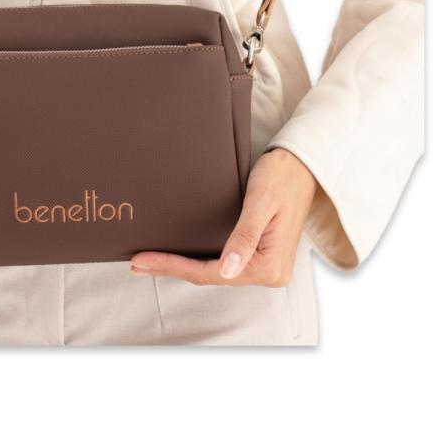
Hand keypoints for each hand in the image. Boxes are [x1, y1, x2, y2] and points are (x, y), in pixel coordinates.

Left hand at [129, 148, 317, 285]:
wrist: (303, 165)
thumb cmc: (282, 178)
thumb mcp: (260, 204)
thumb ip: (243, 237)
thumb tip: (228, 270)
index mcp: (269, 267)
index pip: (211, 273)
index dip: (174, 267)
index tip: (143, 262)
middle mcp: (270, 274)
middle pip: (210, 276)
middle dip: (173, 269)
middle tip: (138, 264)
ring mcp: (266, 266)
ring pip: (216, 272)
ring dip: (184, 266)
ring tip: (151, 261)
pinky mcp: (261, 256)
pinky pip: (225, 264)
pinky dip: (200, 260)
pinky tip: (181, 256)